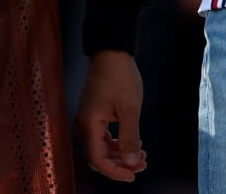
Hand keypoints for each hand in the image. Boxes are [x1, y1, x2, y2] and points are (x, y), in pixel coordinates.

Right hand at [75, 51, 147, 181]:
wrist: (112, 51)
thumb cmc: (120, 76)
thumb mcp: (130, 108)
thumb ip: (130, 137)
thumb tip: (131, 162)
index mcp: (89, 124)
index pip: (98, 159)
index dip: (115, 171)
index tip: (132, 174)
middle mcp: (84, 124)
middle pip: (98, 156)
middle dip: (119, 164)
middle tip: (141, 164)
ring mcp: (88, 118)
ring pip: (101, 147)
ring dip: (119, 154)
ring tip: (141, 154)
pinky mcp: (93, 113)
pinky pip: (102, 136)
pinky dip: (116, 143)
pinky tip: (132, 141)